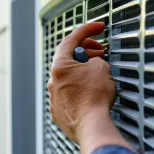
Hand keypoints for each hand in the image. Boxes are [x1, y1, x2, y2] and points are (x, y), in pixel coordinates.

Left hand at [47, 22, 115, 143]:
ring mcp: (54, 99)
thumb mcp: (101, 68)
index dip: (87, 29)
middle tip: (101, 52)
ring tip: (99, 75)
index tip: (98, 26)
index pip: (72, 40)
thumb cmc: (95, 97)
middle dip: (86, 52)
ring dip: (82, 73)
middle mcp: (53, 81)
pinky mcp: (60, 113)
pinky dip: (80, 90)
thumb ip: (96, 60)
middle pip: (68, 59)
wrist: (91, 126)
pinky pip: (70, 95)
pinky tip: (92, 94)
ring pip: (69, 79)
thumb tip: (93, 65)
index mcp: (59, 66)